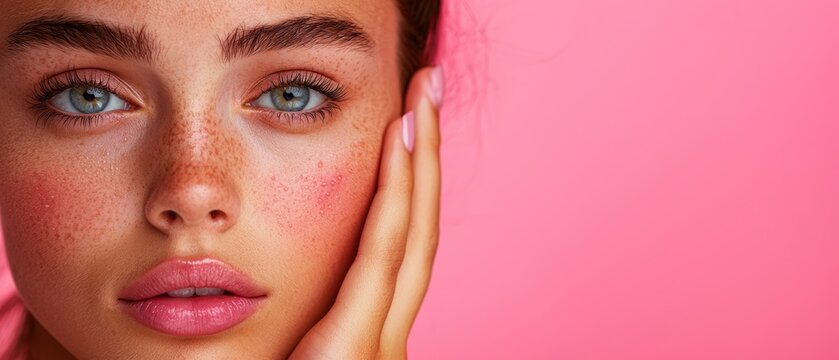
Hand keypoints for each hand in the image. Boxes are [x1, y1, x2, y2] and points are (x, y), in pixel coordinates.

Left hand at [289, 67, 443, 359]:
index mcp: (368, 337)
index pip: (400, 249)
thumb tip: (286, 293)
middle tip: (431, 91)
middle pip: (419, 229)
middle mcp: (387, 337)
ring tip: (423, 99)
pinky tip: (401, 141)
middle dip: (428, 156)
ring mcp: (381, 344)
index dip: (410, 184)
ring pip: (411, 231)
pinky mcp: (356, 346)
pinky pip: (382, 253)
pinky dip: (395, 194)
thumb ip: (298, 326)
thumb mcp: (286, 356)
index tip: (407, 128)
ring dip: (420, 159)